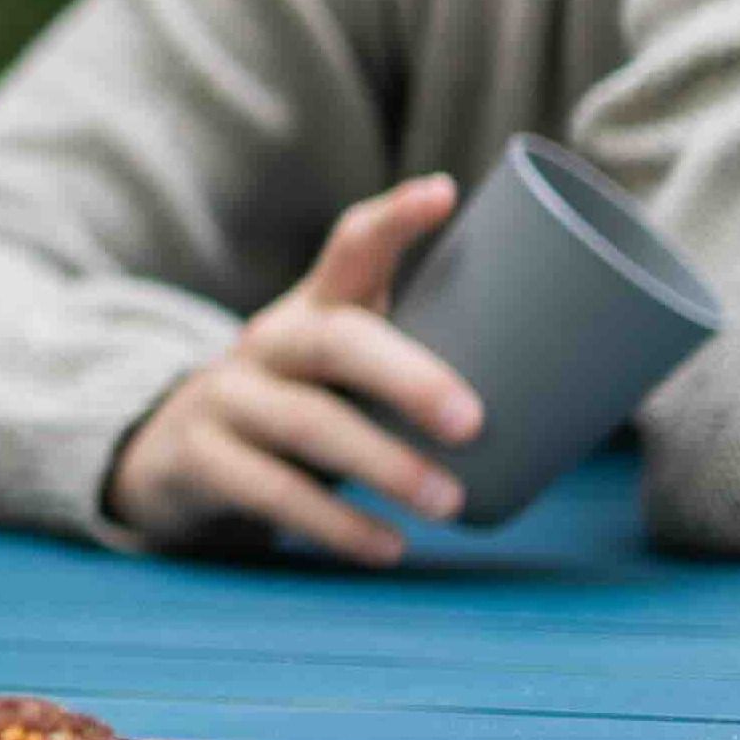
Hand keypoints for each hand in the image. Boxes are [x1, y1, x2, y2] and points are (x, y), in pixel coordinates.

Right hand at [100, 177, 490, 567]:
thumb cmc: (300, 408)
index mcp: (314, 310)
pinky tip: (386, 546)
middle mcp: (269, 342)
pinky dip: (335, 524)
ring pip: (305, 423)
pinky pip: (271, 491)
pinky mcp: (202, 460)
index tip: (443, 193)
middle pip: (335, 341)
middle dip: (406, 376)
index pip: (348, 247)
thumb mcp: (341, 373)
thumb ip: (416, 366)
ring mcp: (228, 398)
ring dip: (382, 464)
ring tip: (447, 504)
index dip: (393, 219)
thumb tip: (567, 398)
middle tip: (471, 421)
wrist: (171, 456)